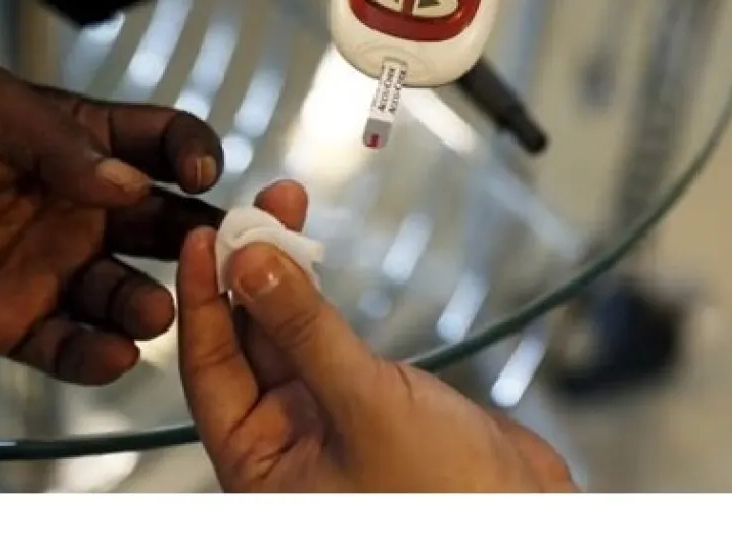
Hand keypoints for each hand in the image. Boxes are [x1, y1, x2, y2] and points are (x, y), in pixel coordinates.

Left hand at [0, 61, 223, 385]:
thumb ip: (57, 141)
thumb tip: (130, 181)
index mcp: (79, 145)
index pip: (160, 145)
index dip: (193, 154)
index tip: (204, 172)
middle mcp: (77, 210)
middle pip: (162, 226)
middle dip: (196, 242)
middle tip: (213, 256)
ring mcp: (49, 269)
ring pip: (124, 295)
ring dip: (149, 304)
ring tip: (152, 311)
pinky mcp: (12, 323)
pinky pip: (70, 347)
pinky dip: (97, 356)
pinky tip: (110, 353)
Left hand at [176, 180, 577, 491]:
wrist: (530, 523)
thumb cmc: (446, 501)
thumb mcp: (365, 407)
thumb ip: (305, 331)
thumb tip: (251, 265)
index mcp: (259, 467)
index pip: (209, 370)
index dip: (202, 299)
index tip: (203, 237)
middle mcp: (283, 445)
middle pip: (244, 342)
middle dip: (248, 271)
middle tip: (257, 208)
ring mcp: (325, 421)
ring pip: (285, 334)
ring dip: (284, 274)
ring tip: (284, 210)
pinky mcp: (367, 402)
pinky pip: (326, 340)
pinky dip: (318, 297)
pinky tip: (313, 257)